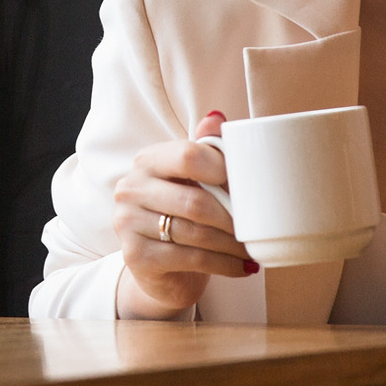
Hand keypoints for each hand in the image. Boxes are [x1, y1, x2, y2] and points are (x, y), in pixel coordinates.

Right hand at [112, 111, 255, 317]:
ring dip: (232, 245)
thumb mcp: (193, 181)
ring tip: (253, 249)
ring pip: (195, 233)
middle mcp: (131, 188)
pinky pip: (191, 259)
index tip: (249, 187)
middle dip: (233, 218)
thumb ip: (205, 149)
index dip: (224, 170)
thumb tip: (217, 118)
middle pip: (194, 201)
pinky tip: (241, 267)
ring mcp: (128, 223)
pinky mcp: (135, 256)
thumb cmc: (182, 216)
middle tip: (257, 227)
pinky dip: (223, 264)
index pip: (188, 156)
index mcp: (147, 161)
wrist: (159, 267)